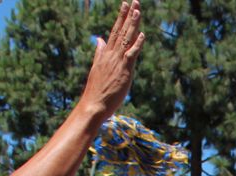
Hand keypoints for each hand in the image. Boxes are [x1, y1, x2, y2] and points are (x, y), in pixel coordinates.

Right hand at [81, 1, 144, 117]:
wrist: (93, 105)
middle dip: (127, 16)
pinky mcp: (123, 71)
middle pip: (120, 31)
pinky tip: (142, 34)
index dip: (120, 18)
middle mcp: (111, 55)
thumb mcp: (97, 68)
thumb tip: (99, 39)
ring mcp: (117, 62)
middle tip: (134, 1)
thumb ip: (99, 52)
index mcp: (105, 54)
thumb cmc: (96, 91)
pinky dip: (137, 44)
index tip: (125, 6)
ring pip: (126, 39)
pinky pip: (131, 54)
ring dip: (132, 24)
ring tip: (138, 10)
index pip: (114, 32)